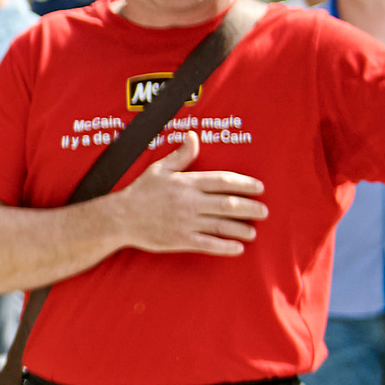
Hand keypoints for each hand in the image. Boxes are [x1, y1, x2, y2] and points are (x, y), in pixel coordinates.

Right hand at [113, 131, 267, 255]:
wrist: (119, 218)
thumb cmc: (140, 192)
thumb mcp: (159, 169)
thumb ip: (181, 155)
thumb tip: (193, 136)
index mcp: (186, 183)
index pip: (223, 181)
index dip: (244, 184)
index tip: (259, 188)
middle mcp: (189, 202)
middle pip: (228, 204)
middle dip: (250, 208)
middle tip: (264, 212)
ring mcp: (185, 222)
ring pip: (222, 225)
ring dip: (241, 229)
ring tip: (252, 231)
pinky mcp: (180, 240)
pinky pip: (208, 244)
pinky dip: (225, 247)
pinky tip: (237, 248)